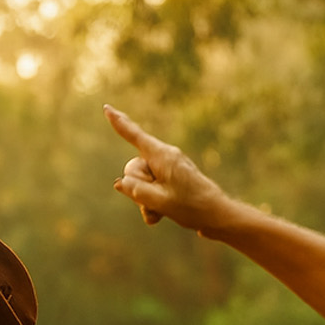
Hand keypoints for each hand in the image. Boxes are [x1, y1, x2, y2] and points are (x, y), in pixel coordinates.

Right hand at [103, 104, 236, 231]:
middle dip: (137, 186)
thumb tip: (121, 183)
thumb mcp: (159, 200)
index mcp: (163, 156)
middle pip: (134, 168)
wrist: (217, 216)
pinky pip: (151, 190)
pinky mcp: (171, 181)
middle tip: (157, 199)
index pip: (135, 136)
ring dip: (145, 200)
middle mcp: (165, 158)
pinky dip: (152, 204)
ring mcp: (168, 170)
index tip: (107, 108)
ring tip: (162, 211)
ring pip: (141, 183)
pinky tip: (160, 216)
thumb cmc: (191, 207)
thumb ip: (135, 190)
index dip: (119, 123)